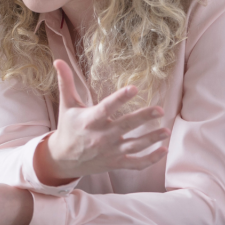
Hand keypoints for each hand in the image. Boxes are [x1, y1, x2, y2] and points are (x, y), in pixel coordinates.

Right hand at [35, 59, 169, 185]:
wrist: (63, 158)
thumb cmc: (68, 127)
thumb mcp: (66, 105)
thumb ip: (66, 83)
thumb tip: (58, 61)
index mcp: (89, 120)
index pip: (106, 108)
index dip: (120, 98)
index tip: (133, 88)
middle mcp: (101, 136)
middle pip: (126, 126)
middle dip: (143, 118)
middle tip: (159, 110)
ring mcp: (110, 151)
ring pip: (134, 145)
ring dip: (151, 138)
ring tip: (166, 131)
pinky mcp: (116, 162)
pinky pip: (136, 163)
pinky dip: (151, 159)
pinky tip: (164, 150)